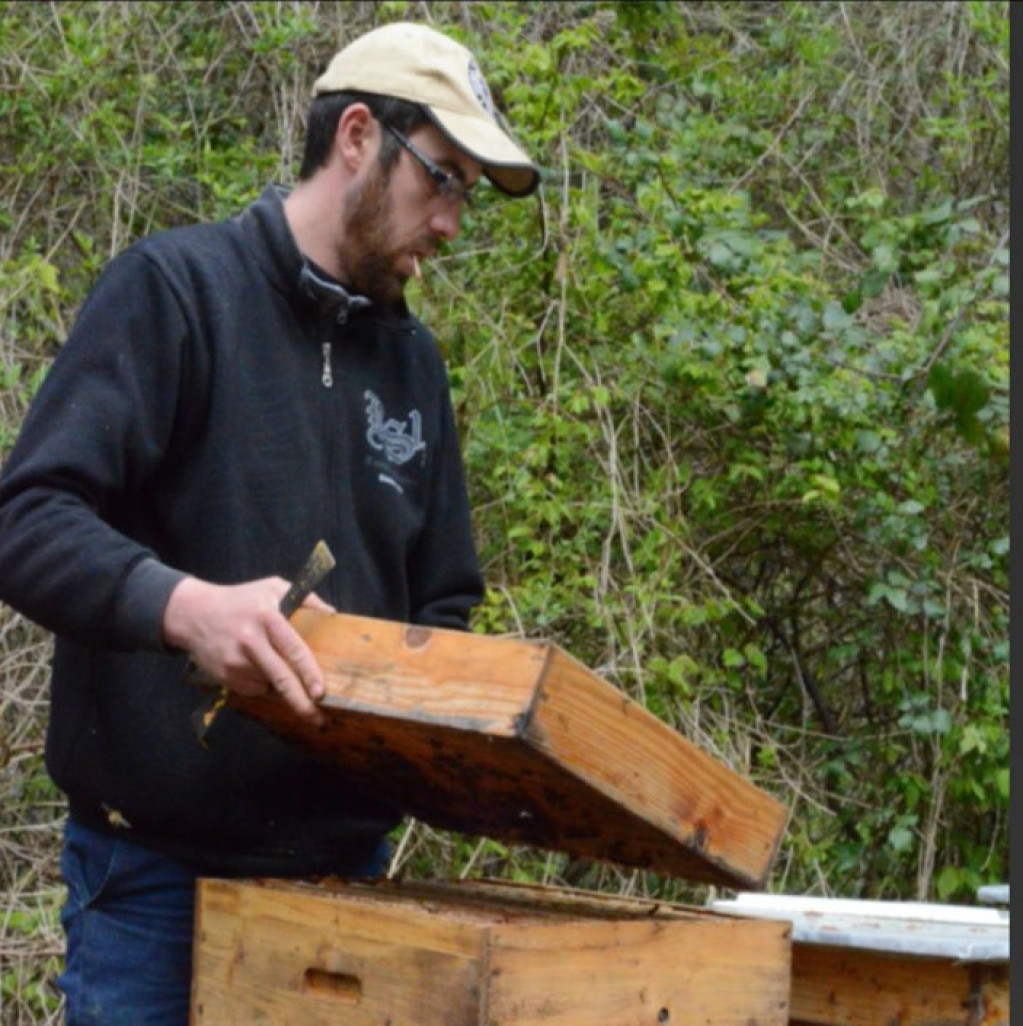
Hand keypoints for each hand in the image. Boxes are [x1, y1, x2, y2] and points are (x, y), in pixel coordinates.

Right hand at [163, 576, 333, 725]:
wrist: (193, 613)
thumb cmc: (241, 599)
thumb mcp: (273, 587)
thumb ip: (306, 598)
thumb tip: (332, 615)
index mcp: (267, 618)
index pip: (293, 649)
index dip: (309, 673)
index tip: (321, 692)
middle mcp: (250, 641)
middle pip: (281, 677)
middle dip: (301, 702)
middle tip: (317, 719)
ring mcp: (234, 661)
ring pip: (268, 684)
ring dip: (278, 682)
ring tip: (268, 660)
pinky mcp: (224, 675)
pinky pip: (252, 688)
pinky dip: (260, 682)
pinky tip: (252, 663)